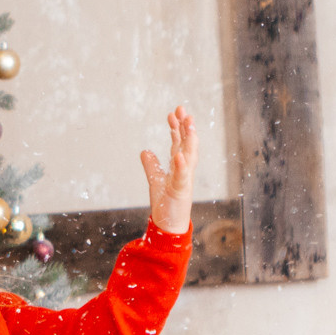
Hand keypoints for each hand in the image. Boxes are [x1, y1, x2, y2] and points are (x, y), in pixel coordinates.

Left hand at [140, 106, 196, 234]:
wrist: (169, 225)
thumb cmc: (166, 203)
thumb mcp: (155, 180)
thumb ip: (152, 165)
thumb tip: (145, 151)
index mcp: (179, 166)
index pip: (179, 142)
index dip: (177, 127)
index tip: (173, 112)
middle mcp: (185, 170)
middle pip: (187, 144)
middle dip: (186, 127)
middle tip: (182, 109)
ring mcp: (185, 179)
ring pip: (190, 156)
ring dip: (190, 139)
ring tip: (187, 123)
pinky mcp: (181, 191)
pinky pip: (182, 176)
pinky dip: (181, 165)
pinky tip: (179, 154)